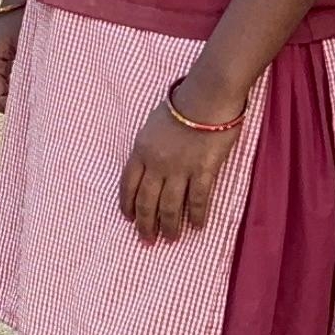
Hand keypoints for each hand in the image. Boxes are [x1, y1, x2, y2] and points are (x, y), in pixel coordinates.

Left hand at [118, 81, 243, 244]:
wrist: (207, 95)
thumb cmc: (182, 103)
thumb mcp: (154, 124)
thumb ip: (149, 147)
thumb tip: (150, 165)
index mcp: (141, 150)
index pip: (127, 184)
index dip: (127, 204)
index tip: (128, 219)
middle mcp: (156, 163)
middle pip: (147, 201)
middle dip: (146, 224)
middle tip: (147, 240)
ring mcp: (180, 168)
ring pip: (170, 206)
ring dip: (170, 226)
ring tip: (171, 239)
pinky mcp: (203, 170)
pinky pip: (198, 199)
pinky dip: (197, 215)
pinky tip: (197, 226)